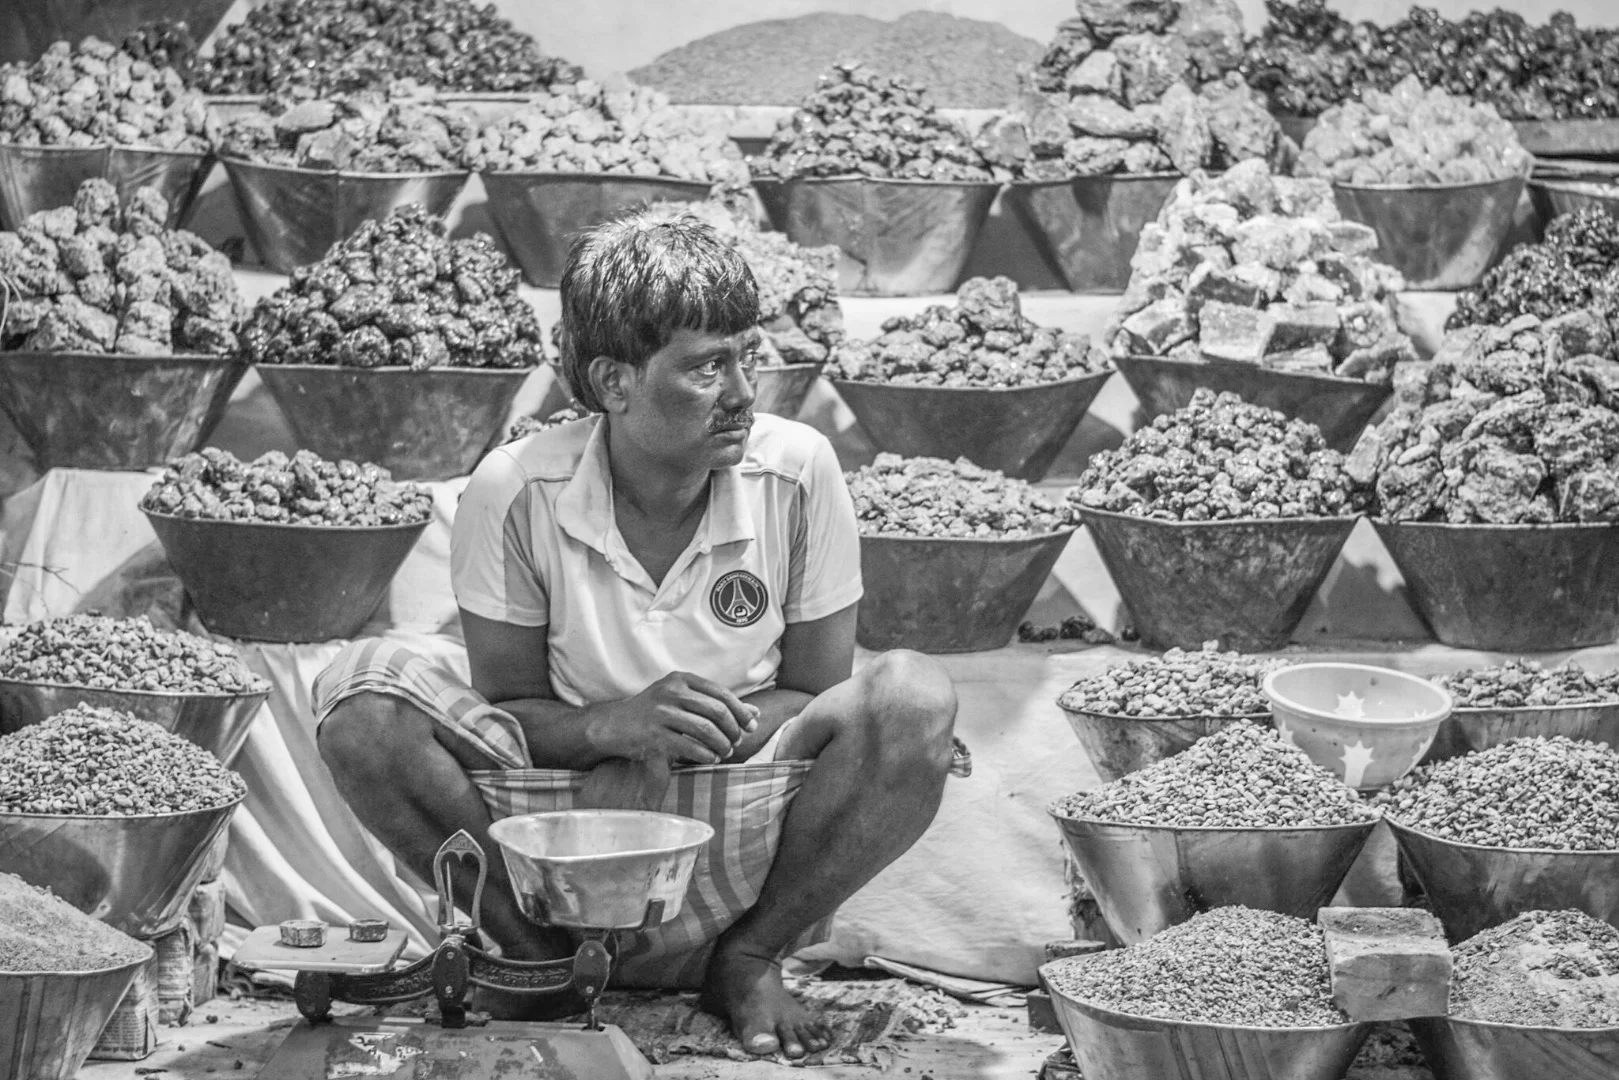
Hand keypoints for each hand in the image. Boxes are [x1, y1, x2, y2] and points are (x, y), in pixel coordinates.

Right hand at [587, 672, 759, 765]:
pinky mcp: (653, 736)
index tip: (751, 725)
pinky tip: (711, 758)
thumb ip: (716, 704)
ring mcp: (660, 714)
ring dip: (722, 744)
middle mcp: (670, 692)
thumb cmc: (654, 713)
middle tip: (738, 741)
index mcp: (680, 680)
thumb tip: (755, 713)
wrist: (613, 726)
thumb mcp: (683, 700)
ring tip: (726, 752)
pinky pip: (689, 747)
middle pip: (716, 711)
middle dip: (733, 729)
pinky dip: (706, 755)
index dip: (740, 710)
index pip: (720, 693)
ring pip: (705, 730)